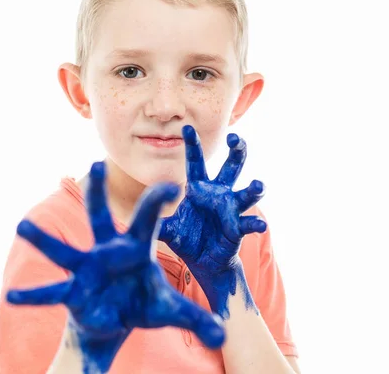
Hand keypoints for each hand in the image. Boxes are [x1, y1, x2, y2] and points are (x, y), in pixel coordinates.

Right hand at [7, 161, 224, 372]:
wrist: (117, 320)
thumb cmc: (142, 303)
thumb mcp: (170, 310)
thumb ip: (194, 317)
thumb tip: (223, 338)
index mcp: (135, 248)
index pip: (149, 219)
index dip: (159, 201)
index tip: (172, 184)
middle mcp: (107, 251)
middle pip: (101, 217)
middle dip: (97, 191)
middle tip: (95, 163)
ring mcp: (87, 269)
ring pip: (64, 250)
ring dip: (44, 240)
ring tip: (22, 226)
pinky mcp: (73, 292)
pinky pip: (51, 292)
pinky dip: (34, 296)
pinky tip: (13, 297)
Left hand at [159, 125, 265, 317]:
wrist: (203, 262)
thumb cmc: (186, 238)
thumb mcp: (166, 227)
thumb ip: (153, 218)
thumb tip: (130, 212)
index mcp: (199, 188)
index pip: (196, 161)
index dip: (192, 145)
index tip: (186, 127)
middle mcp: (218, 194)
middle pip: (230, 166)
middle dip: (236, 151)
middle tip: (236, 138)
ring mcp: (230, 210)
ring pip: (245, 193)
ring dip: (253, 189)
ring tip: (258, 184)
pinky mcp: (237, 229)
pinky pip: (248, 223)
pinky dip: (255, 224)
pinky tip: (260, 225)